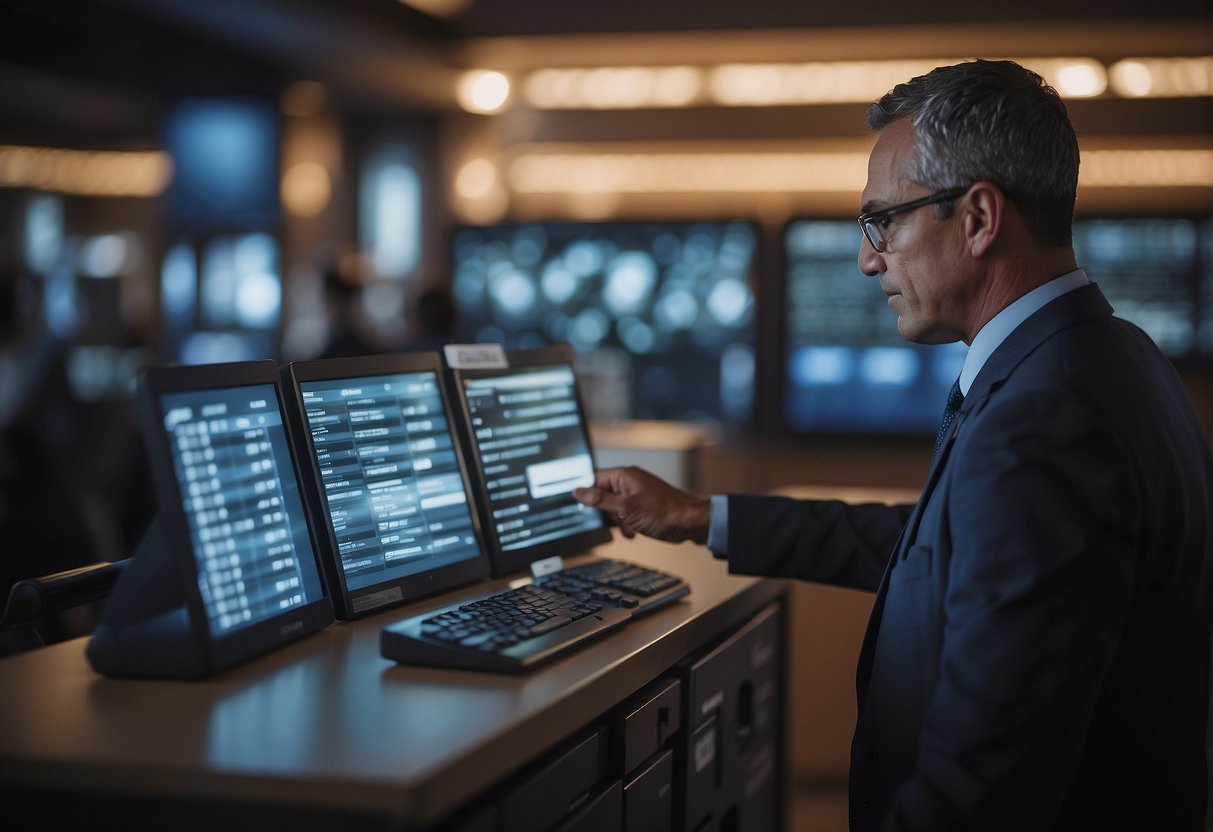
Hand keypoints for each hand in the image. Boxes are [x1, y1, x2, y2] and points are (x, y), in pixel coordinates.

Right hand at [573, 466, 710, 544]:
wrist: (690, 523)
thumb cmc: (664, 512)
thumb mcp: (625, 508)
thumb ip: (600, 499)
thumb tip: (578, 491)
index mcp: (624, 476)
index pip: (594, 479)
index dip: (586, 493)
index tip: (581, 507)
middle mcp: (629, 483)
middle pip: (603, 495)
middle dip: (605, 513)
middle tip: (612, 520)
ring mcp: (637, 495)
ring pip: (614, 508)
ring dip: (617, 522)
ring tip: (627, 527)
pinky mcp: (643, 507)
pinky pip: (626, 515)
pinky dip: (627, 525)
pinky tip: (633, 532)